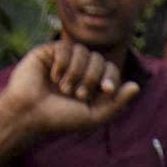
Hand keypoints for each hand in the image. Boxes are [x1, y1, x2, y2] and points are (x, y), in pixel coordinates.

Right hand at [0, 42, 137, 139]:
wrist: (29, 114)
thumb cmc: (60, 119)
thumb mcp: (93, 116)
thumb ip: (116, 103)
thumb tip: (137, 86)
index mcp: (92, 84)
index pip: (111, 70)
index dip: (111, 77)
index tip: (105, 90)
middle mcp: (80, 69)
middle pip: (99, 59)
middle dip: (91, 78)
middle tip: (77, 94)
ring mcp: (64, 59)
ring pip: (83, 52)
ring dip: (76, 72)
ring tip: (64, 88)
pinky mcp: (49, 52)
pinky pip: (65, 47)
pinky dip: (62, 64)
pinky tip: (53, 77)